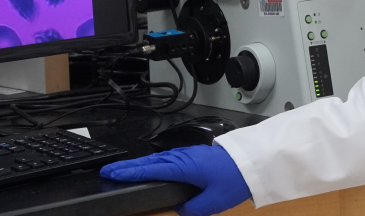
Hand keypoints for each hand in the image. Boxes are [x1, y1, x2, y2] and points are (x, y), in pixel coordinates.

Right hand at [100, 144, 251, 215]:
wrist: (255, 161)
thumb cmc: (235, 178)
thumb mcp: (213, 202)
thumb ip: (193, 209)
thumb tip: (180, 210)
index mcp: (183, 166)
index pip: (149, 170)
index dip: (129, 172)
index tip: (110, 173)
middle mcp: (183, 157)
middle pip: (150, 161)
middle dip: (128, 166)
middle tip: (109, 170)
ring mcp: (189, 155)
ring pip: (159, 159)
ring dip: (141, 164)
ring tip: (126, 170)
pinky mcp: (196, 156)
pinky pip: (169, 159)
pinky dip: (155, 163)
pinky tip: (154, 168)